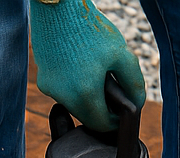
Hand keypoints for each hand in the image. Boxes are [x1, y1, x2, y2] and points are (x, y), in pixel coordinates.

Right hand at [30, 0, 145, 131]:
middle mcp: (64, 98)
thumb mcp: (121, 54)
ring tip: (95, 73)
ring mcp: (51, 91)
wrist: (57, 11)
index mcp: (85, 94)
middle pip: (87, 118)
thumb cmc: (91, 30)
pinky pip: (62, 93)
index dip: (115, 121)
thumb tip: (136, 105)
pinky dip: (73, 87)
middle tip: (111, 89)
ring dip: (86, 97)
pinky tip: (79, 67)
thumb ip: (134, 83)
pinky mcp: (43, 82)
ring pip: (74, 106)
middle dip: (101, 109)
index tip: (121, 111)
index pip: (102, 125)